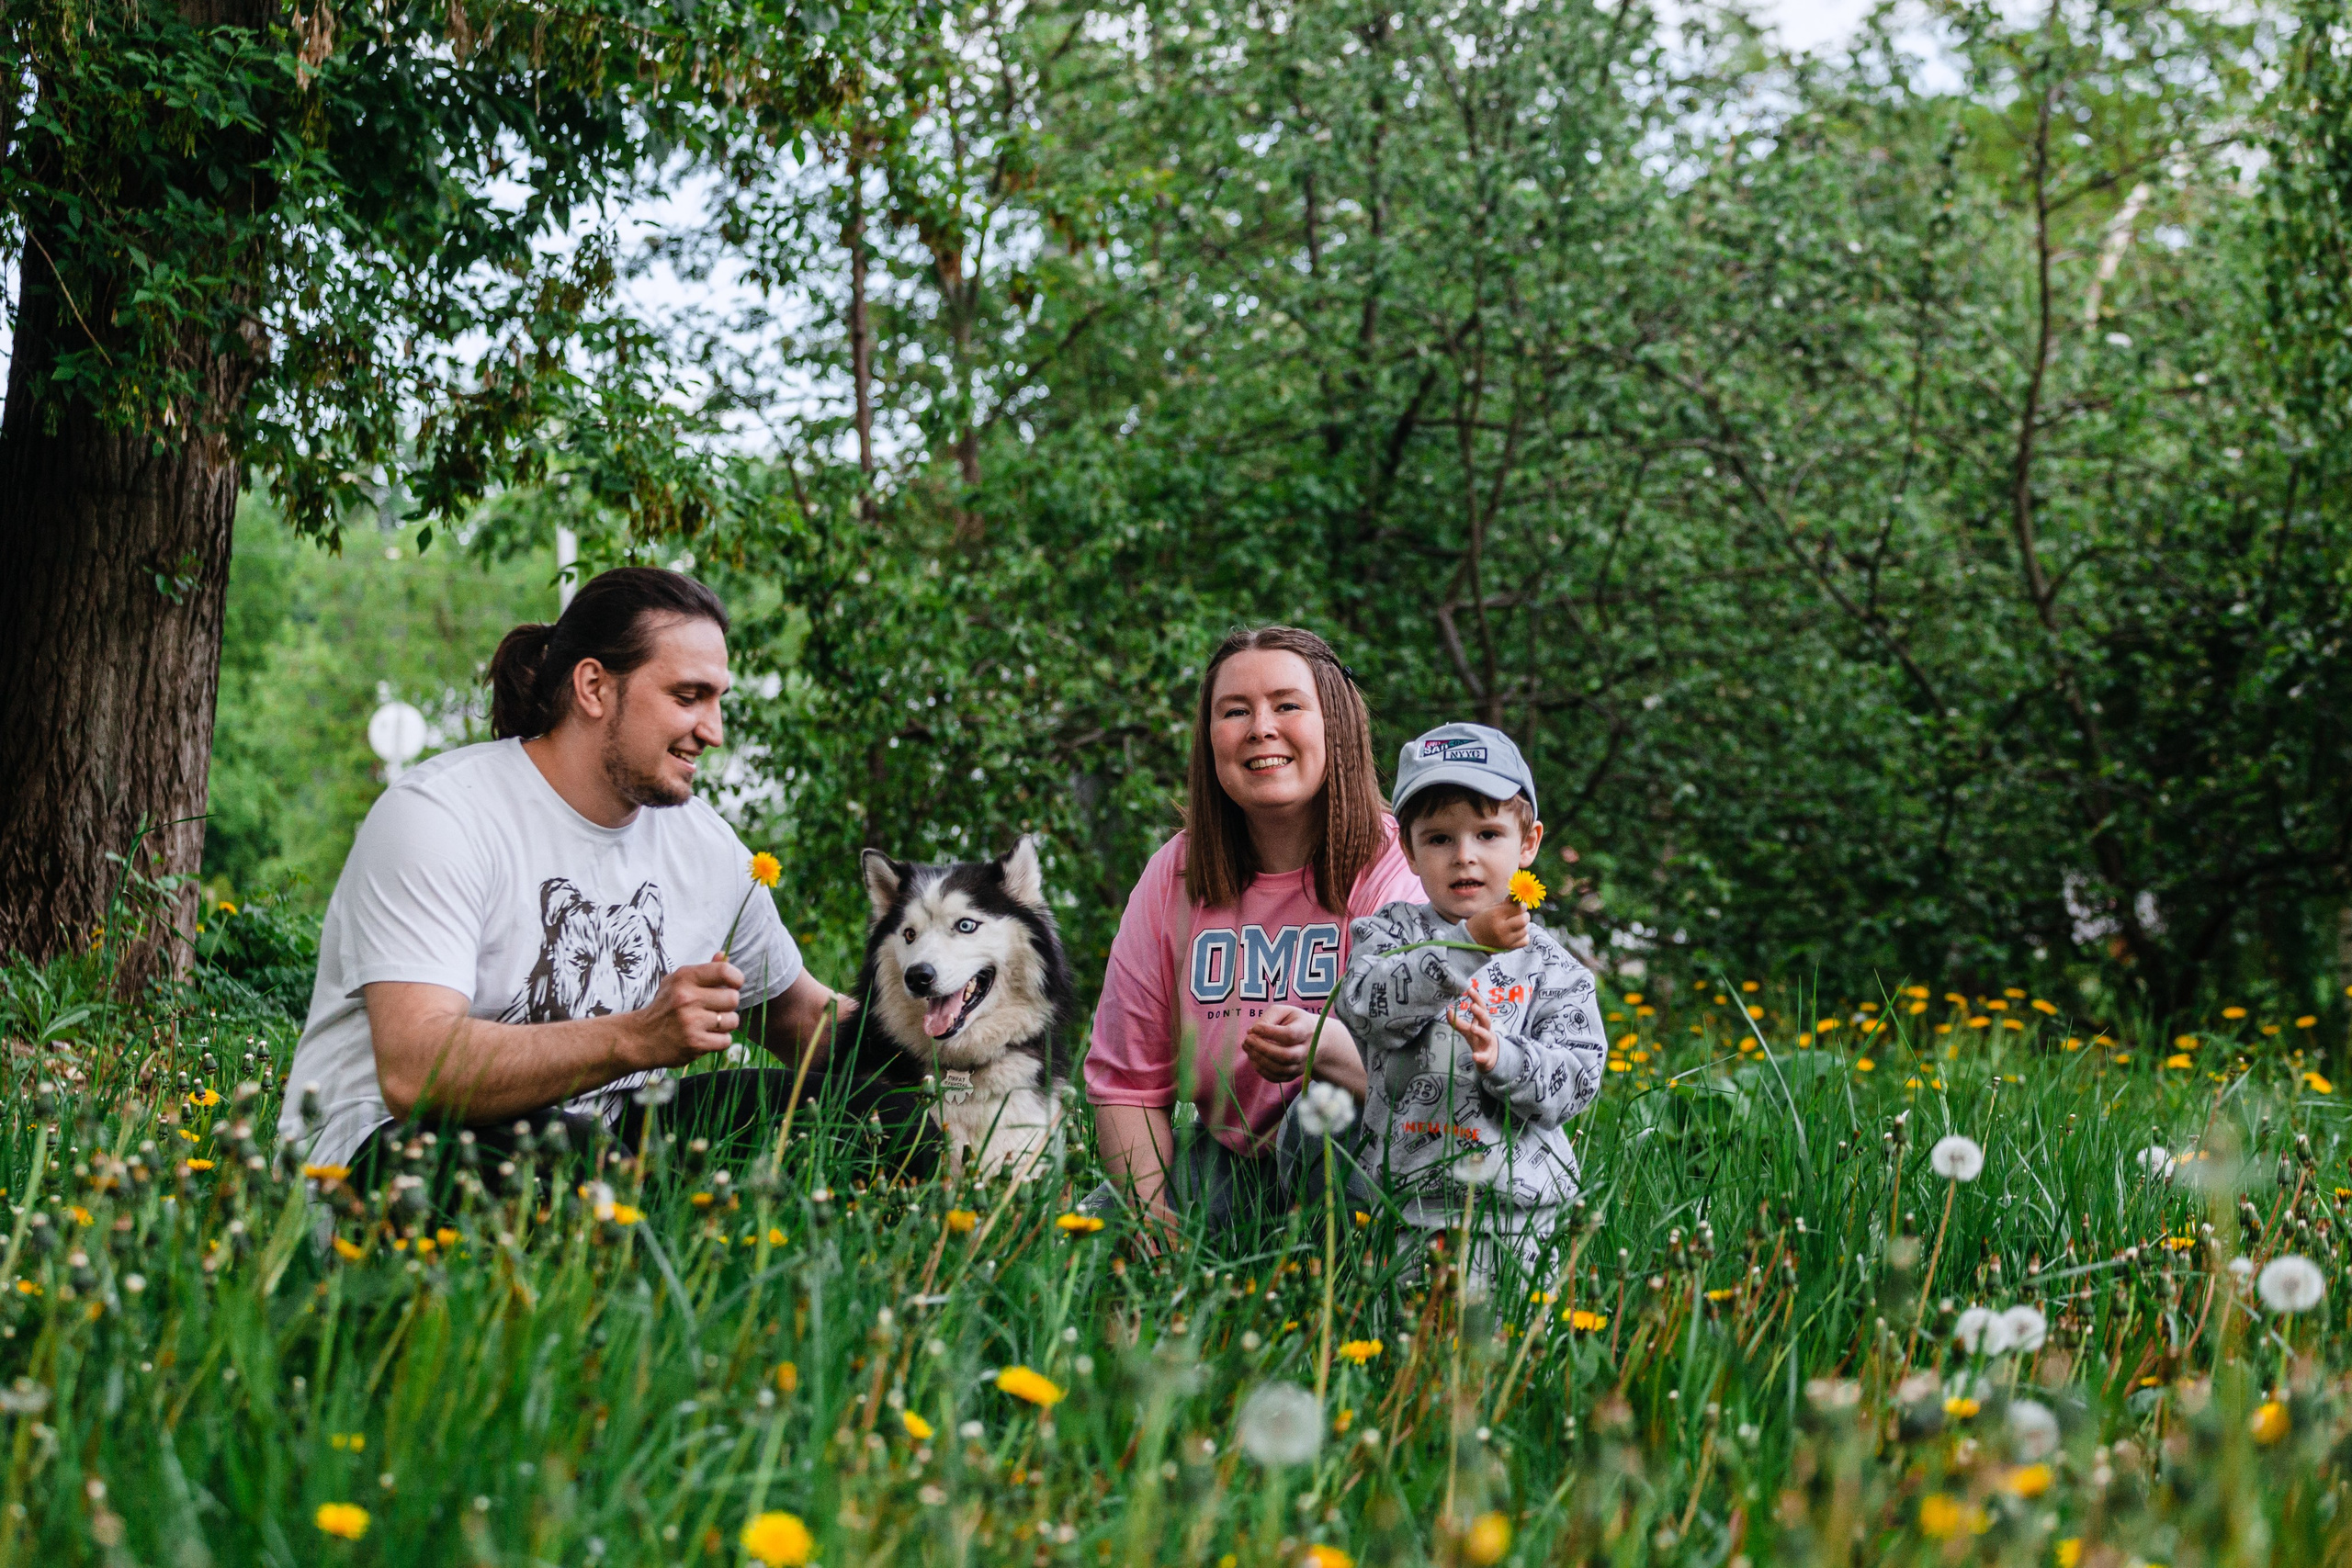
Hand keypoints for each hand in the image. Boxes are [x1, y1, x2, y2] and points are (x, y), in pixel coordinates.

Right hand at [633, 953, 743, 1067]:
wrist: (640, 1038)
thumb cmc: (665, 1006)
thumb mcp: (677, 982)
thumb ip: (705, 969)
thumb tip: (725, 956)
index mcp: (685, 977)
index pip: (725, 971)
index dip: (736, 979)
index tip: (732, 985)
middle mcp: (687, 998)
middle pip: (733, 998)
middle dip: (728, 1005)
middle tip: (714, 1008)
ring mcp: (691, 1022)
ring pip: (732, 1020)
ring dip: (724, 1024)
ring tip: (708, 1024)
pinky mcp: (695, 1043)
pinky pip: (725, 1040)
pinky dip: (718, 1041)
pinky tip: (704, 1037)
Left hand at [1240, 1003, 1326, 1083]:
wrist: (1314, 1040)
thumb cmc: (1294, 1022)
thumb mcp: (1284, 1011)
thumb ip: (1268, 1018)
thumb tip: (1252, 1032)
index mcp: (1306, 1030)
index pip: (1289, 1035)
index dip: (1269, 1032)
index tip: (1255, 1028)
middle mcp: (1307, 1050)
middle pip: (1286, 1056)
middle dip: (1263, 1048)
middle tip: (1247, 1040)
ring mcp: (1300, 1065)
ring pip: (1280, 1069)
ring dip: (1259, 1059)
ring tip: (1247, 1047)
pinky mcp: (1293, 1075)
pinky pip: (1276, 1077)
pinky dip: (1261, 1070)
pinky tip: (1253, 1058)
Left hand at [1447, 991, 1500, 1070]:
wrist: (1489, 1058)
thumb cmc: (1478, 1039)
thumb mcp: (1467, 1029)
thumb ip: (1457, 1021)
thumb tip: (1447, 1009)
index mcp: (1482, 1023)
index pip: (1481, 1008)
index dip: (1476, 998)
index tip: (1470, 989)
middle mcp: (1486, 1031)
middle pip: (1486, 1020)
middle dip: (1480, 1013)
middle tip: (1473, 1007)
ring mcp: (1487, 1044)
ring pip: (1487, 1037)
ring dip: (1480, 1032)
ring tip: (1473, 1028)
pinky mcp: (1486, 1057)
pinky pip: (1484, 1057)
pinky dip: (1480, 1056)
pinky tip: (1474, 1056)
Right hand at [1465, 900, 1529, 951]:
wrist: (1471, 940)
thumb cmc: (1481, 921)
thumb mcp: (1490, 909)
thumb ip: (1506, 904)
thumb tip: (1519, 899)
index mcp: (1495, 915)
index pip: (1517, 908)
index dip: (1521, 905)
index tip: (1519, 904)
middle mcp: (1501, 929)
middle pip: (1523, 920)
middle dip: (1524, 915)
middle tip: (1519, 914)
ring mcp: (1506, 940)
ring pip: (1525, 930)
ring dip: (1523, 925)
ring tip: (1515, 924)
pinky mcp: (1509, 948)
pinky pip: (1524, 941)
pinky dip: (1523, 936)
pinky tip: (1516, 933)